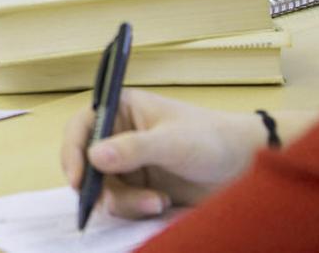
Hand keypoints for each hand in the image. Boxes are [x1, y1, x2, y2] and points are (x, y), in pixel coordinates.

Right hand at [60, 89, 264, 217]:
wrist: (245, 167)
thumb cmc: (212, 140)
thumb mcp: (172, 142)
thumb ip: (133, 149)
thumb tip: (93, 157)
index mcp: (122, 110)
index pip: (83, 126)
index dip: (73, 151)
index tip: (79, 180)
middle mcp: (119, 135)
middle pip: (87, 163)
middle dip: (100, 185)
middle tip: (110, 202)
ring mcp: (128, 163)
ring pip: (104, 188)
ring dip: (126, 200)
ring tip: (158, 202)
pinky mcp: (139, 187)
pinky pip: (122, 203)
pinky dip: (137, 208)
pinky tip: (162, 204)